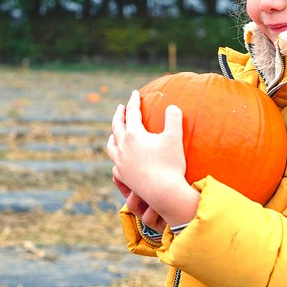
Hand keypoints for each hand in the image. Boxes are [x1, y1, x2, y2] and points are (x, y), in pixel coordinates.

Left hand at [107, 90, 198, 227]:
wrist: (164, 193)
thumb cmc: (171, 164)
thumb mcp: (175, 138)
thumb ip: (174, 118)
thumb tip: (172, 106)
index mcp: (134, 135)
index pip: (132, 113)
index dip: (134, 101)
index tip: (135, 93)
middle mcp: (123, 147)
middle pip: (117, 126)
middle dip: (119, 115)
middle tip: (121, 107)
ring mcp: (121, 163)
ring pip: (111, 145)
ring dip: (113, 135)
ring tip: (114, 132)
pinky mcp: (123, 176)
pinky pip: (115, 164)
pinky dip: (116, 157)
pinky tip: (119, 158)